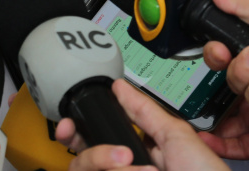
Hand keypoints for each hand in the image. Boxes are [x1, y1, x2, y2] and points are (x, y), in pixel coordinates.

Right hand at [55, 79, 227, 170]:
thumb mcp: (177, 137)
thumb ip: (144, 111)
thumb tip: (120, 86)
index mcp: (138, 152)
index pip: (95, 137)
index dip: (76, 129)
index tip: (71, 124)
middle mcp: (122, 169)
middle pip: (82, 158)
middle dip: (94, 153)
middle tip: (119, 156)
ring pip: (85, 169)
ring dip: (113, 164)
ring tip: (147, 170)